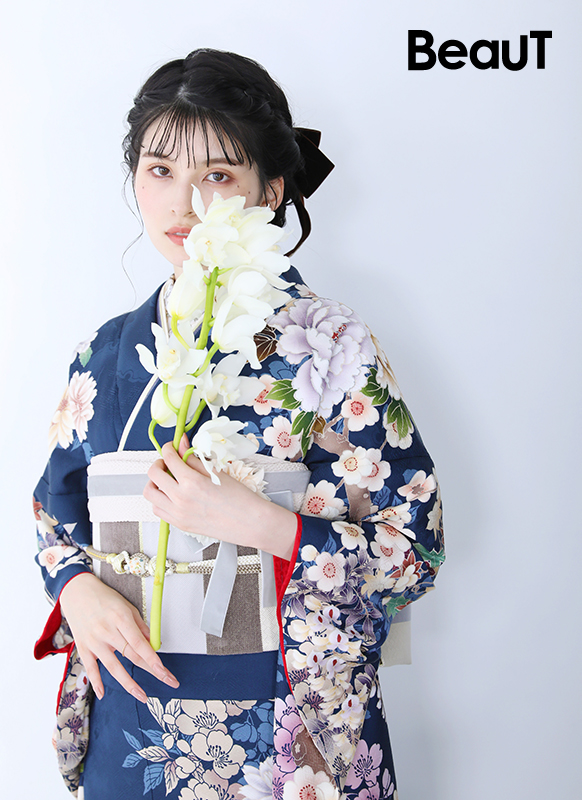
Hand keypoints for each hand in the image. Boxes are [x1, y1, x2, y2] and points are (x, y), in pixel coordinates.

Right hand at [59, 573, 179, 701]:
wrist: (76, 592)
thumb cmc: (104, 597)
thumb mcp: (127, 606)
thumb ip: (141, 626)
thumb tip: (154, 644)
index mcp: (121, 618)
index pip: (140, 644)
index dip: (153, 659)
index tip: (164, 671)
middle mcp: (107, 631)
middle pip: (131, 656)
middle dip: (151, 670)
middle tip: (167, 680)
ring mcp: (94, 641)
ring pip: (113, 667)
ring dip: (129, 684)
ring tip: (143, 696)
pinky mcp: (83, 647)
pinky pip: (90, 669)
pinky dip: (96, 682)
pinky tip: (103, 694)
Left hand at [144, 437, 296, 559]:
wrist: (250, 522)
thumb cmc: (239, 499)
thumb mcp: (216, 472)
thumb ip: (194, 458)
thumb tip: (182, 446)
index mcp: (192, 482)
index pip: (169, 458)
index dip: (169, 448)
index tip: (172, 447)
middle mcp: (181, 499)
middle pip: (153, 474)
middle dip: (159, 463)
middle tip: (167, 461)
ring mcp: (178, 514)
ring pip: (150, 494)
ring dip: (155, 482)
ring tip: (167, 479)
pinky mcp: (180, 524)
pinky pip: (158, 510)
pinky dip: (160, 499)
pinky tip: (172, 495)